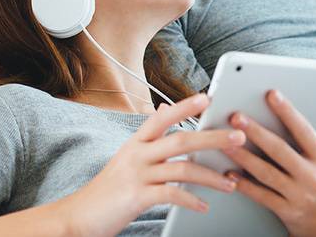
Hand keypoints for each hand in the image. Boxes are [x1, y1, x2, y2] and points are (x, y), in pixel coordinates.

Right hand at [61, 94, 245, 236]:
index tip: (208, 97)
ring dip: (210, 176)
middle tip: (239, 137)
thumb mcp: (127, 156)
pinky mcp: (135, 197)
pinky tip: (204, 205)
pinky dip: (190, 199)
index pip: (163, 117)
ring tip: (231, 182)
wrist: (76, 218)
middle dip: (213, 138)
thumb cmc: (108, 189)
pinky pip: (170, 195)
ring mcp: (136, 175)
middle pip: (180, 140)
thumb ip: (149, 136)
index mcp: (136, 142)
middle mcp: (136, 154)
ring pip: (181, 168)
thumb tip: (165, 107)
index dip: (185, 106)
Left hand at [223, 91, 315, 236]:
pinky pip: (262, 196)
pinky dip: (245, 185)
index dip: (287, 111)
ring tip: (226, 142)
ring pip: (267, 173)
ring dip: (245, 157)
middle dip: (257, 132)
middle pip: (280, 150)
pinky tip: (230, 174)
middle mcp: (312, 176)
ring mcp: (298, 195)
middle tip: (237, 116)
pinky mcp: (285, 211)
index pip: (304, 130)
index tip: (272, 94)